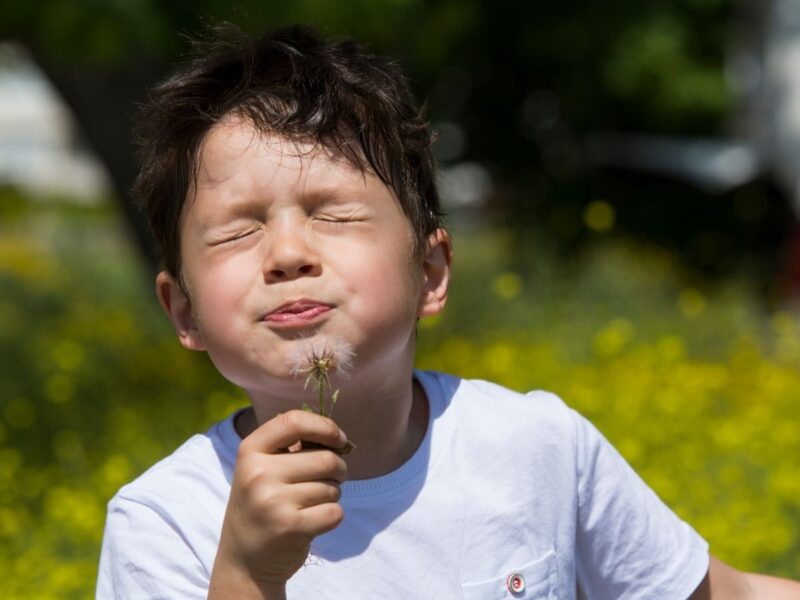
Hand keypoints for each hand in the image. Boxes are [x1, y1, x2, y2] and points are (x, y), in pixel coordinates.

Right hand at [209, 410, 348, 597]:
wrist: (243, 563)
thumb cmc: (262, 505)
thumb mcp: (261, 469)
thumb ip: (293, 447)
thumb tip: (339, 438)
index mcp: (250, 451)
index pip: (294, 421)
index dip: (325, 426)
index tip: (339, 439)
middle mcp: (258, 474)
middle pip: (326, 458)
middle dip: (338, 470)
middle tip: (329, 480)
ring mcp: (272, 501)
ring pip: (332, 487)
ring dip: (332, 495)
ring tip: (310, 505)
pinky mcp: (290, 527)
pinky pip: (335, 512)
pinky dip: (332, 517)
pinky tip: (313, 523)